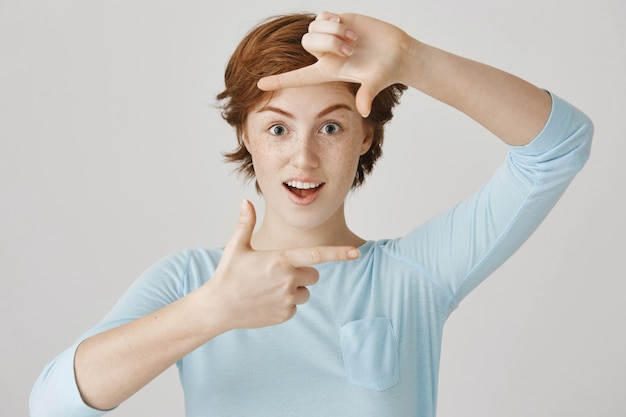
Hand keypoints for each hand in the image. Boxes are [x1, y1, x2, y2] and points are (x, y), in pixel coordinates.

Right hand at [204, 200, 359, 330]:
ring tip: (268, 289)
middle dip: (302, 273)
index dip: (338, 253)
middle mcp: (288, 279)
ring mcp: (287, 299)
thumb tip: (246, 201)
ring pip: (305, 292)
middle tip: (277, 274)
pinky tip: (266, 302)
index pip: (317, 255)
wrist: (218, 307)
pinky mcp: (285, 315)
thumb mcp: (236, 247)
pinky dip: (285, 304)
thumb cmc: (228, 274)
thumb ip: (246, 223)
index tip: (356, 252)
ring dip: (294, 290)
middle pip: (314, 275)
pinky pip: (295, 307)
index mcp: (281, 259)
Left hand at [257, 11, 410, 117]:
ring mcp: (329, 38)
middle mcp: (325, 56)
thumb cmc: (386, 70)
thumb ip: (368, 94)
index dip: (278, 81)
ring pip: (313, 28)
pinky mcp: (337, 22)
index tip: (259, 84)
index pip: (297, 78)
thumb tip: (364, 110)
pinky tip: (347, 26)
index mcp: (328, 72)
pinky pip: (321, 16)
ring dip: (333, 31)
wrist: (396, 51)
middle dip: (328, 43)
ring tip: (353, 39)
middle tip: (350, 49)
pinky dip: (333, 20)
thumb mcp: (376, 82)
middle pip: (306, 43)